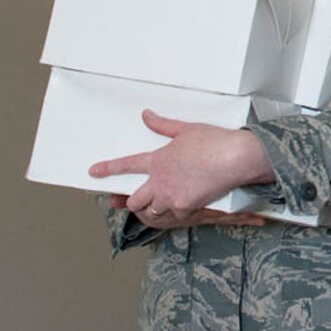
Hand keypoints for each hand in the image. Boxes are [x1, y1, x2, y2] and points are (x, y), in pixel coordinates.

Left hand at [90, 111, 276, 226]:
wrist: (236, 157)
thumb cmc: (214, 142)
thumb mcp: (186, 129)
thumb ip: (162, 125)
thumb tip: (146, 115)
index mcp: (158, 160)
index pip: (126, 165)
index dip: (108, 169)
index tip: (94, 173)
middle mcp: (160, 181)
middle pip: (135, 201)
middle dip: (135, 202)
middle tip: (140, 200)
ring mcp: (172, 196)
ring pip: (152, 211)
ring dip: (156, 209)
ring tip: (163, 204)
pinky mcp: (187, 206)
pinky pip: (175, 215)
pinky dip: (178, 212)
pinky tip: (185, 206)